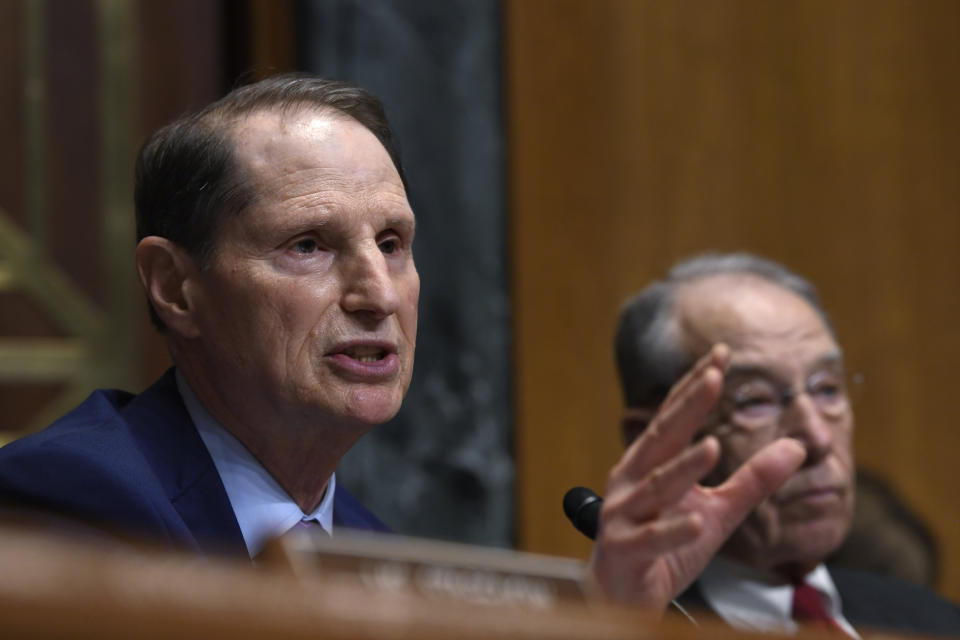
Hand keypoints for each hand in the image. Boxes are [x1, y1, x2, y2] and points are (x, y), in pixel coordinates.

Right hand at [588, 344, 805, 610]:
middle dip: (688, 407)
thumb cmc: (666, 545)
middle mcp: (632, 479)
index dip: (695, 385)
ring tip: (713, 447)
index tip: (721, 354)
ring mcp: (624, 513)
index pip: (674, 416)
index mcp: (650, 462)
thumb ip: (753, 480)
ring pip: (657, 487)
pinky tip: (696, 522)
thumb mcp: (718, 510)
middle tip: (713, 376)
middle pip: (663, 437)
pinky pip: (651, 539)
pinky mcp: (625, 550)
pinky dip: (673, 530)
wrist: (622, 593)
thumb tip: (797, 447)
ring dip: (684, 467)